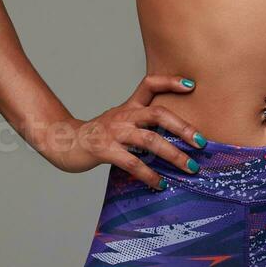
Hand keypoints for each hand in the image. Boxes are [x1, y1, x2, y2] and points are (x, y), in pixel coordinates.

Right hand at [39, 74, 207, 189]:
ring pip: (149, 140)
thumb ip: (142, 124)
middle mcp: (123, 115)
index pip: (149, 84)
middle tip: (201, 142)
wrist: (64, 143)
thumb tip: (176, 138)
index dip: (170, 81)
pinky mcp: (104, 149)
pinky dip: (149, 175)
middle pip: (157, 113)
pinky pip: (132, 162)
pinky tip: (161, 185)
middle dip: (183, 127)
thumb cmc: (98, 136)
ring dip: (173, 155)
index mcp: (128, 106)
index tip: (192, 85)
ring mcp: (113, 132)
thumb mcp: (119, 122)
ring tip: (190, 168)